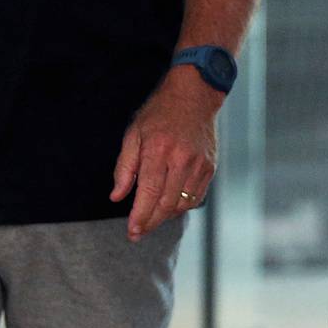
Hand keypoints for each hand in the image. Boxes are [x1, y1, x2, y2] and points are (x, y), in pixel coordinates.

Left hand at [111, 71, 219, 240]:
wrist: (194, 95)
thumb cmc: (160, 113)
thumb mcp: (134, 134)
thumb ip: (124, 167)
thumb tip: (117, 196)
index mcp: (158, 150)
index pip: (149, 193)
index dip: (140, 216)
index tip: (132, 231)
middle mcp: (181, 159)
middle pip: (166, 204)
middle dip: (150, 222)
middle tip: (138, 232)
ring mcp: (199, 164)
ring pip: (182, 204)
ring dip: (165, 216)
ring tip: (151, 217)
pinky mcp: (210, 167)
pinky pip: (196, 197)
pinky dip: (182, 206)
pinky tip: (170, 205)